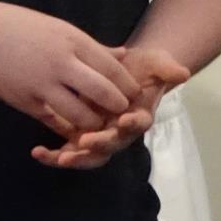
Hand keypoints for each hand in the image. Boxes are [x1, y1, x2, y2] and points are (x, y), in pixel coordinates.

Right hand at [0, 2, 138, 133]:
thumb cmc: (21, 28)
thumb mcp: (60, 29)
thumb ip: (92, 47)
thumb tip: (123, 54)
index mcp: (73, 41)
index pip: (112, 68)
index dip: (127, 85)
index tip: (135, 94)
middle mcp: (62, 63)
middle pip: (103, 92)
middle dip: (118, 107)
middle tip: (124, 114)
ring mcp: (43, 84)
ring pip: (81, 114)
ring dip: (94, 123)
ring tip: (100, 124)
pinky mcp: (27, 101)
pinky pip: (55, 121)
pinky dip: (68, 129)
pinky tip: (74, 130)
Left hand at [27, 46, 188, 170]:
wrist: (121, 70)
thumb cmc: (142, 68)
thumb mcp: (156, 62)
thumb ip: (167, 69)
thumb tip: (184, 74)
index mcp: (139, 116)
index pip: (139, 124)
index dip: (132, 124)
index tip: (125, 120)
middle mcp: (120, 132)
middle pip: (111, 145)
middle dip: (99, 145)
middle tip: (85, 142)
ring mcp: (99, 137)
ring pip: (88, 155)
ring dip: (74, 158)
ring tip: (57, 157)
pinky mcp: (80, 138)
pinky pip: (67, 152)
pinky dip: (53, 155)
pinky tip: (37, 151)